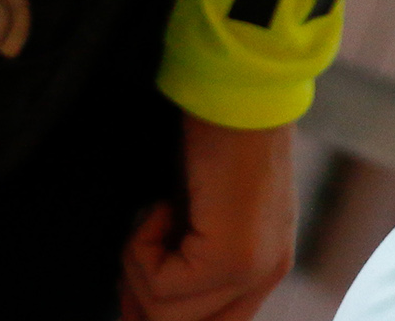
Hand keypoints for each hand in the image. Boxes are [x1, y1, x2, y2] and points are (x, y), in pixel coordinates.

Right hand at [121, 114, 294, 320]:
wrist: (230, 95)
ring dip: (139, 264)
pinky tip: (164, 206)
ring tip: (159, 214)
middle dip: (140, 295)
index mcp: (262, 267)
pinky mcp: (234, 259)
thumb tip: (132, 318)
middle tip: (142, 241)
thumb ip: (177, 270)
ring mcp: (256, 269)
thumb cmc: (204, 144)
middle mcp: (267, 274)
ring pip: (163, 314)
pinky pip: (161, 285)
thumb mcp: (190, 222)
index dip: (155, 316)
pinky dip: (143, 245)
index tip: (127, 297)